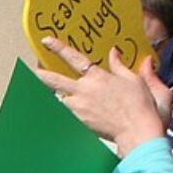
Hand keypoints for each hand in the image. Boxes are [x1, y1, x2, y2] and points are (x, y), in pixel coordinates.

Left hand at [36, 37, 171, 157]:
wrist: (138, 131)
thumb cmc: (141, 106)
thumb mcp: (134, 80)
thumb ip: (121, 65)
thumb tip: (115, 51)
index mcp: (98, 77)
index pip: (74, 58)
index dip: (59, 48)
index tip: (47, 41)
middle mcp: (84, 90)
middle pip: (55, 81)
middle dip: (40, 75)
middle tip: (31, 71)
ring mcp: (79, 107)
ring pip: (56, 99)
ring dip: (49, 96)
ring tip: (40, 93)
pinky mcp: (78, 122)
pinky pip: (63, 115)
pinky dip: (57, 112)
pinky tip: (50, 112)